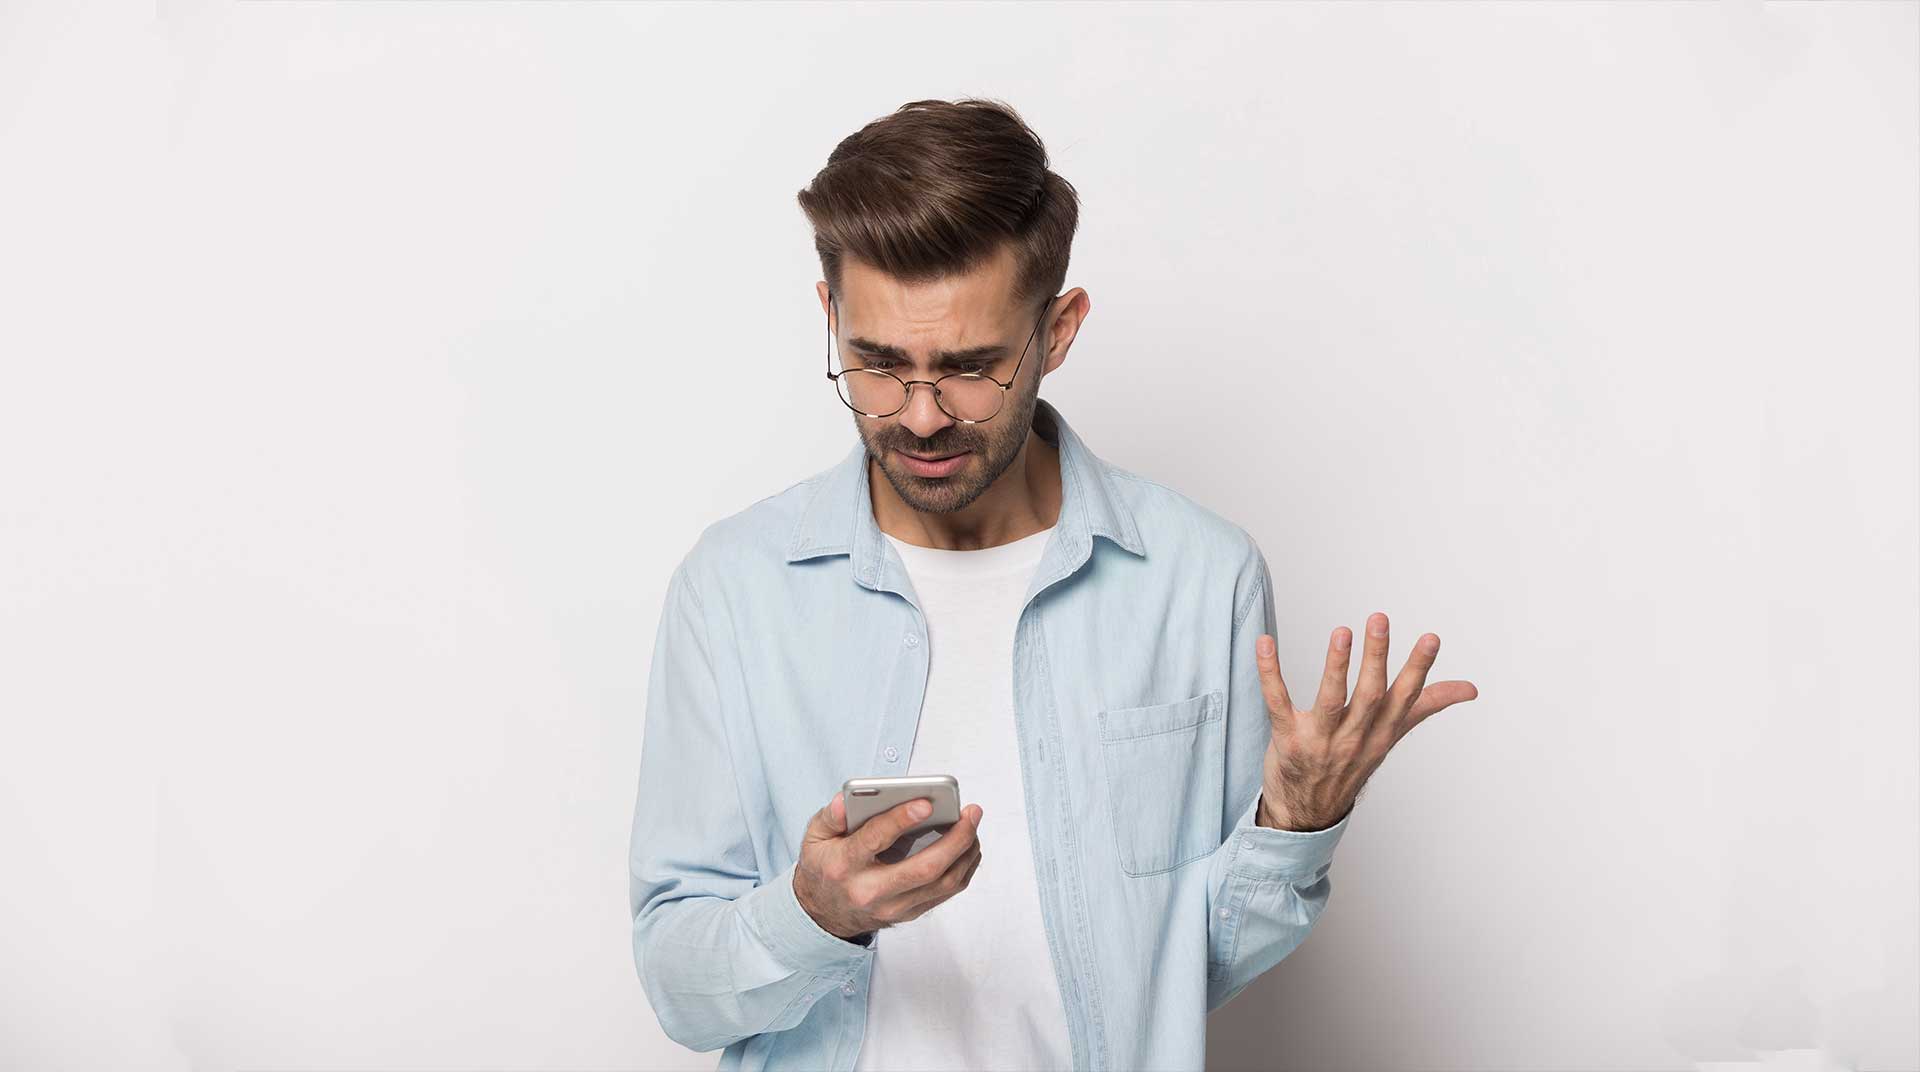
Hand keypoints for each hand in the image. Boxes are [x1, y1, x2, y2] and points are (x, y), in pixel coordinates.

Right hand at [792, 792, 984, 940]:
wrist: (824, 913)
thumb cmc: (824, 867)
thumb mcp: (815, 837)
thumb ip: (831, 816)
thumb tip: (845, 800)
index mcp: (844, 866)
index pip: (875, 841)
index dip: (901, 820)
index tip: (926, 802)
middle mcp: (871, 891)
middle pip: (923, 869)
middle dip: (955, 839)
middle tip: (971, 813)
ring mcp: (893, 907)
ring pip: (942, 883)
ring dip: (966, 852)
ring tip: (973, 825)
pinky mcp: (909, 913)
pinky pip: (946, 892)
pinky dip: (963, 867)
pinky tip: (968, 846)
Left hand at [1254, 612, 1478, 831]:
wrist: (1307, 814)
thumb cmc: (1349, 765)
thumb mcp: (1389, 737)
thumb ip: (1425, 705)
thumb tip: (1470, 689)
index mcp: (1382, 733)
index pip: (1405, 697)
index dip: (1418, 668)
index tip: (1430, 639)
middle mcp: (1355, 738)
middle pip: (1370, 695)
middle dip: (1376, 657)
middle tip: (1379, 620)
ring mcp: (1320, 741)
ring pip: (1331, 701)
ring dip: (1336, 666)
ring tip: (1341, 632)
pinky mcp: (1287, 740)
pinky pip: (1277, 703)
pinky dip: (1270, 673)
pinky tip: (1265, 644)